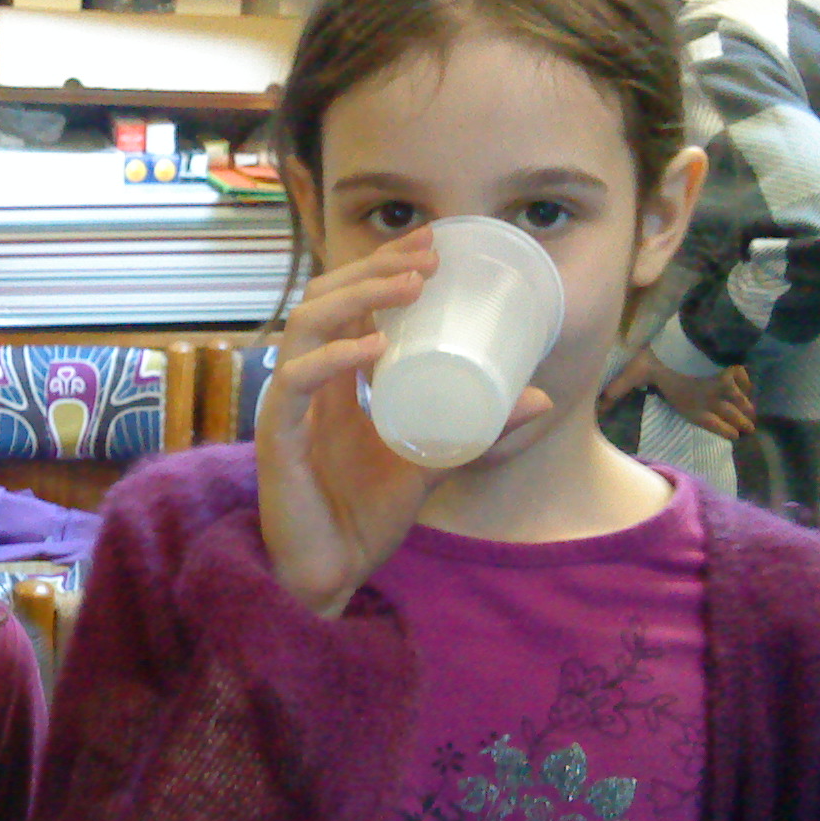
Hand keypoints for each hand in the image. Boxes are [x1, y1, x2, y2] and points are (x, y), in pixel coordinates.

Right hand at [258, 230, 551, 616]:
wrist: (332, 575)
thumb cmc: (366, 517)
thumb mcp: (434, 463)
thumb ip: (476, 433)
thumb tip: (540, 399)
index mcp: (334, 382)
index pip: (345, 303)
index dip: (381, 266)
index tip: (431, 245)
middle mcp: (307, 384)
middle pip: (323, 299)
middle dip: (373, 268)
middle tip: (427, 256)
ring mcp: (289, 407)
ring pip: (306, 326)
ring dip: (357, 296)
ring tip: (408, 286)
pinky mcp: (279, 439)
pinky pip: (295, 384)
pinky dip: (332, 359)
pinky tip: (372, 347)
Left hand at [600, 348, 753, 440]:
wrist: (693, 338)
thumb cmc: (664, 358)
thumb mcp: (636, 372)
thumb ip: (618, 389)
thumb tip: (597, 408)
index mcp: (691, 403)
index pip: (708, 421)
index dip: (721, 429)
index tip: (733, 436)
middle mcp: (711, 397)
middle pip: (729, 413)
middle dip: (739, 421)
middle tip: (749, 430)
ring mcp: (725, 382)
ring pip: (739, 398)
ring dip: (746, 407)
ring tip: (754, 415)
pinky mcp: (733, 365)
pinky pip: (744, 378)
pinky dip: (748, 385)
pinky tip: (752, 387)